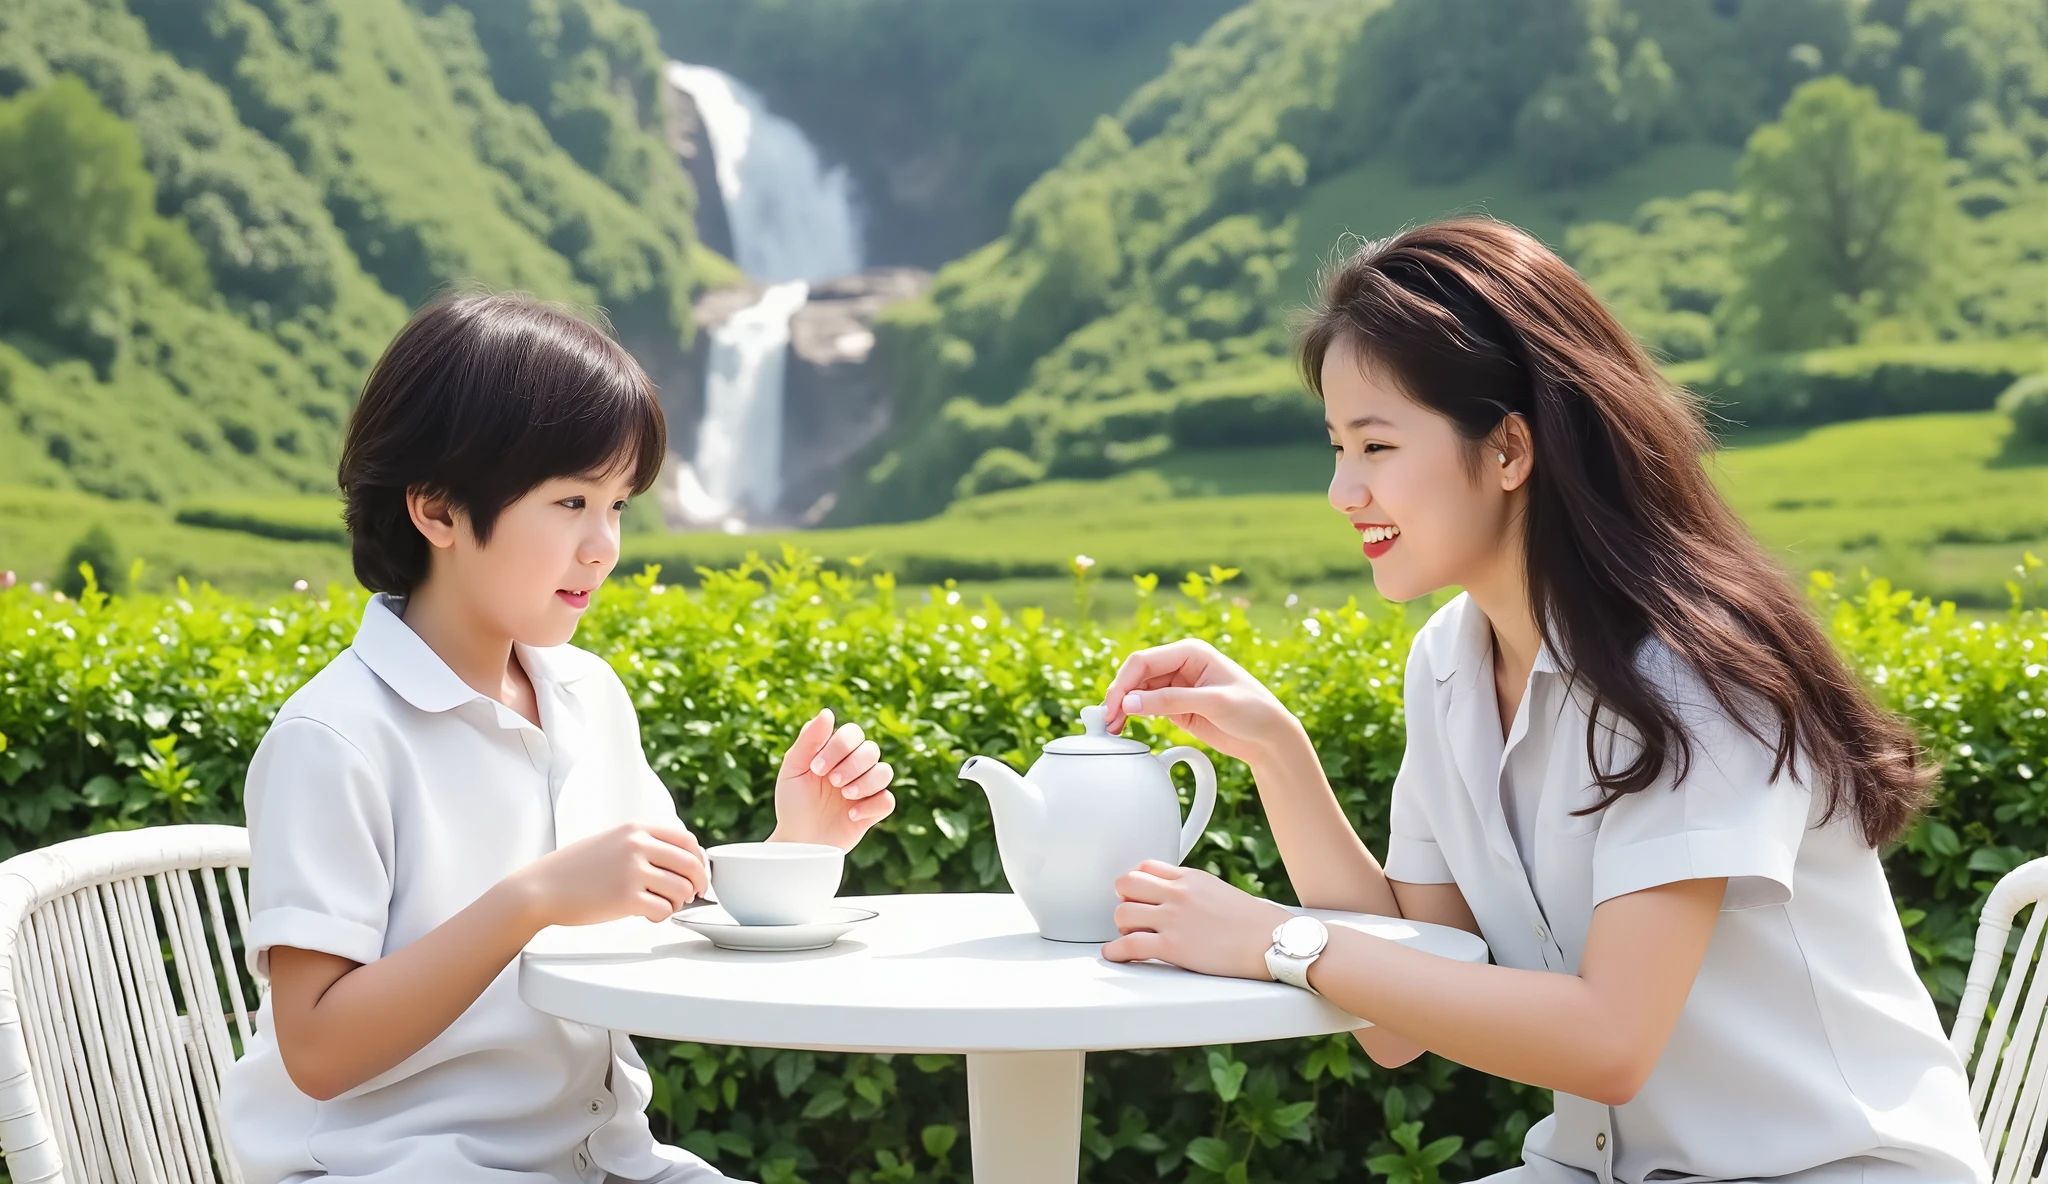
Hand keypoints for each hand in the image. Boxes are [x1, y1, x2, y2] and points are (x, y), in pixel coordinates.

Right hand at [512, 822, 708, 927]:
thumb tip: (681, 862)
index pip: (687, 840)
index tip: (699, 873)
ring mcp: (633, 871)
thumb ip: (643, 844)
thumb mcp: (612, 841)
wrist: (542, 888)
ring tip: (660, 905)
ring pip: (681, 890)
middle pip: (691, 865)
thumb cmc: (575, 869)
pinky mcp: (627, 898)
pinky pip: (664, 910)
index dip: (699, 860)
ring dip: (677, 902)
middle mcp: (637, 845)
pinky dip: (661, 916)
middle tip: (694, 895)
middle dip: (698, 884)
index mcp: (635, 829)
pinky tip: (647, 915)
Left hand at [770, 709, 896, 850]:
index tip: (816, 768)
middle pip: (872, 750)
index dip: (839, 747)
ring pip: (885, 772)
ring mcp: (866, 788)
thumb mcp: (793, 769)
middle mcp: (855, 767)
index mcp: (836, 752)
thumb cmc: (793, 803)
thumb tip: (828, 712)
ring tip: (845, 796)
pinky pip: (887, 800)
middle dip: (852, 765)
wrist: (798, 841)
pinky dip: (871, 806)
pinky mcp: (873, 811)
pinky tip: (851, 815)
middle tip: (832, 782)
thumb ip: (809, 740)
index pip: (853, 733)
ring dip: (865, 782)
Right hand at [1100, 639, 1300, 765]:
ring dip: (1123, 708)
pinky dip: (1133, 716)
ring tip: (1113, 728)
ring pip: (1137, 693)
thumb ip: (1171, 701)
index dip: (1124, 683)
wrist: (1270, 738)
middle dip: (1120, 697)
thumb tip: (1130, 702)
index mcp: (1190, 652)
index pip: (1144, 661)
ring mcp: (1177, 687)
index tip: (1115, 707)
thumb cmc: (1253, 711)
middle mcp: (1180, 666)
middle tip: (1108, 722)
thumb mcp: (1213, 703)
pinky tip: (1125, 727)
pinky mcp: (1176, 707)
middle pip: (1136, 676)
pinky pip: (1146, 707)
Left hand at [1102, 861, 1294, 979]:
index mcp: (1191, 877)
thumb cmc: (1254, 923)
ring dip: (1122, 926)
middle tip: (1130, 914)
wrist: (1273, 941)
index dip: (1136, 882)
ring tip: (1132, 936)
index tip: (1137, 895)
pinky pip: (1130, 946)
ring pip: (1122, 913)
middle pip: (1126, 883)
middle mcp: (1178, 894)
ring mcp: (1173, 920)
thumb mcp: (1219, 891)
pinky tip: (1115, 954)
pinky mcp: (1173, 947)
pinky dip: (1116, 951)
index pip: (1146, 867)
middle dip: (1123, 899)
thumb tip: (1177, 898)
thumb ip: (1193, 891)